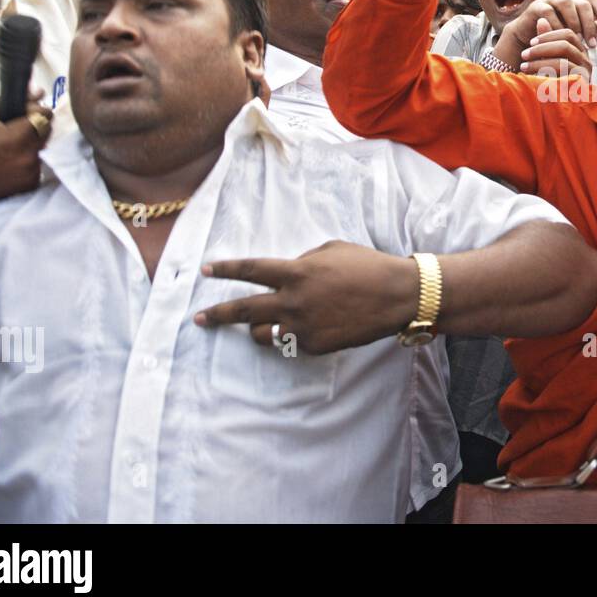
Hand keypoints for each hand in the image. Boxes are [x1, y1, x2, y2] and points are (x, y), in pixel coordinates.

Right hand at [0, 97, 49, 218]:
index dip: (35, 110)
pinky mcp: (31, 183)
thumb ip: (9, 100)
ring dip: (30, 144)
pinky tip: (8, 162)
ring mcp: (31, 171)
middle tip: (12, 130)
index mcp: (17, 136)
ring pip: (42, 147)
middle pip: (47, 130)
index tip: (24, 112)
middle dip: (34, 126)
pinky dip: (27, 160)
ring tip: (6, 148)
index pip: (45, 114)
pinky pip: (37, 164)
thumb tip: (39, 91)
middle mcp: (29, 155)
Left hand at [195, 241, 419, 354]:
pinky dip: (293, 335)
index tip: (206, 271)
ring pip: (261, 335)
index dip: (225, 270)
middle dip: (216, 315)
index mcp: (296, 272)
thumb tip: (287, 273)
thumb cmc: (366, 265)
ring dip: (257, 329)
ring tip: (261, 324)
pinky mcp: (315, 346)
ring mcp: (303, 326)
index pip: (250, 270)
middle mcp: (293, 301)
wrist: (396, 295)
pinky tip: (308, 327)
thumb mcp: (331, 250)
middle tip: (199, 318)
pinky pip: (291, 343)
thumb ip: (302, 261)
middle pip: (242, 311)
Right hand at [493, 0, 596, 68]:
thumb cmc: (555, 40)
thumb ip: (589, 32)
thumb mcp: (575, 37)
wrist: (529, 41)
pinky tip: (559, 38)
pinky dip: (555, 25)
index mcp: (578, 3)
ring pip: (566, 3)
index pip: (596, 2)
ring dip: (574, 21)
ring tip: (576, 39)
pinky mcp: (537, 6)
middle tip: (592, 44)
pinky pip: (548, 11)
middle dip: (590, 24)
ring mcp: (551, 0)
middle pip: (583, 3)